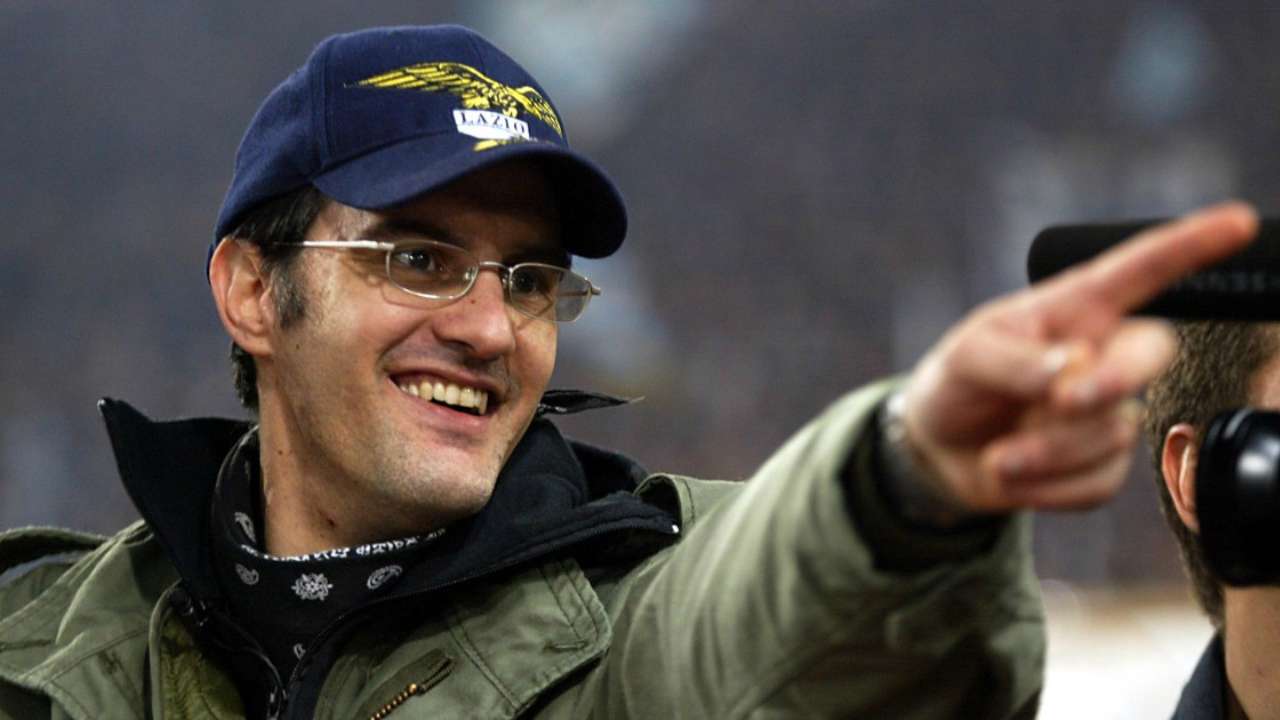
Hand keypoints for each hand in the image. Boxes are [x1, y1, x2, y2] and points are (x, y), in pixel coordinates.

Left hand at [900, 202, 1258, 512]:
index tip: (1238, 223)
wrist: (940, 448)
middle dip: (1116, 377)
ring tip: (997, 454)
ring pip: (1107, 432)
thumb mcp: (967, 356)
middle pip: (1150, 352)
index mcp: (1074, 310)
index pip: (1139, 271)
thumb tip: (1073, 368)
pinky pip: (1094, 483)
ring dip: (1044, 451)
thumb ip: (1014, 359)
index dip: (1190, 246)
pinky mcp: (1102, 465)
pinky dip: (1042, 487)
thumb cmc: (960, 381)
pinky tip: (1011, 472)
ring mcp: (1108, 412)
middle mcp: (1104, 354)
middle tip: (1065, 398)